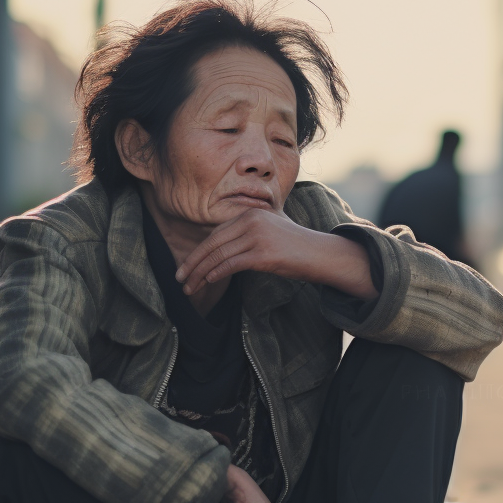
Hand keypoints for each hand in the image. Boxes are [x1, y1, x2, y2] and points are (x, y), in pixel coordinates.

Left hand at [176, 208, 376, 299]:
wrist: (322, 254)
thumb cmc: (297, 248)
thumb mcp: (271, 231)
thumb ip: (250, 233)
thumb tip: (225, 250)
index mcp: (251, 214)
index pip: (216, 234)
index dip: (199, 251)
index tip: (186, 266)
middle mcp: (252, 221)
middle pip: (213, 243)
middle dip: (193, 263)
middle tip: (179, 278)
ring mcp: (258, 236)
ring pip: (219, 256)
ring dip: (200, 273)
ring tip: (190, 287)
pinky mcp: (264, 254)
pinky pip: (232, 264)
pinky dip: (216, 273)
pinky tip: (207, 282)